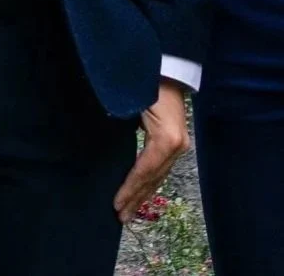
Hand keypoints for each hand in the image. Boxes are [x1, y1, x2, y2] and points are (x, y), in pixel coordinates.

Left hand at [114, 80, 191, 220]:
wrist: (168, 66)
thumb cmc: (144, 80)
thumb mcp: (130, 102)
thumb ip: (121, 124)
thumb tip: (104, 148)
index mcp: (166, 139)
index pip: (144, 171)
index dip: (129, 189)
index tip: (115, 204)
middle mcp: (177, 145)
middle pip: (153, 178)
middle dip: (136, 198)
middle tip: (120, 217)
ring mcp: (179, 144)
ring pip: (159, 176)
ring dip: (143, 194)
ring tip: (129, 211)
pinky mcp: (176, 141)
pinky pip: (161, 167)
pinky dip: (150, 182)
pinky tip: (141, 191)